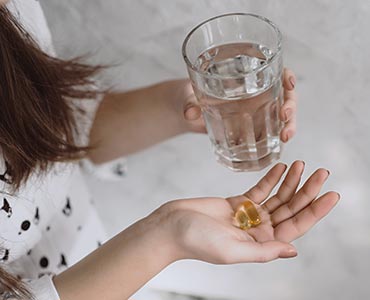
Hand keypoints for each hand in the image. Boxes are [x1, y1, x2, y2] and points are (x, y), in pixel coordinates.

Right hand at [165, 161, 338, 263]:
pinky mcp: (236, 202)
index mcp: (260, 244)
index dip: (315, 211)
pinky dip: (271, 178)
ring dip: (291, 181)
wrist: (171, 226)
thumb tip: (293, 250)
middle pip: (290, 209)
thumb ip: (263, 251)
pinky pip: (259, 189)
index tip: (331, 195)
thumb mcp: (232, 251)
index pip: (295, 227)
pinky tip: (282, 167)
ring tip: (302, 164)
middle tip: (322, 172)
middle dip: (307, 191)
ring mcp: (248, 215)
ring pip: (277, 197)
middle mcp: (258, 230)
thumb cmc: (196, 242)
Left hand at [177, 68, 297, 141]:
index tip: (288, 83)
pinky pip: (267, 134)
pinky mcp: (250, 129)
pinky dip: (273, 143)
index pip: (274, 71)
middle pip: (284, 96)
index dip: (286, 76)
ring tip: (284, 138)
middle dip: (290, 106)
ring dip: (288, 126)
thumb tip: (190, 113)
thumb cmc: (188, 95)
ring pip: (281, 116)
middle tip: (285, 117)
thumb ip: (189, 103)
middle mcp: (255, 93)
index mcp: (244, 77)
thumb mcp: (187, 96)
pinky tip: (273, 153)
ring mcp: (255, 111)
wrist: (185, 110)